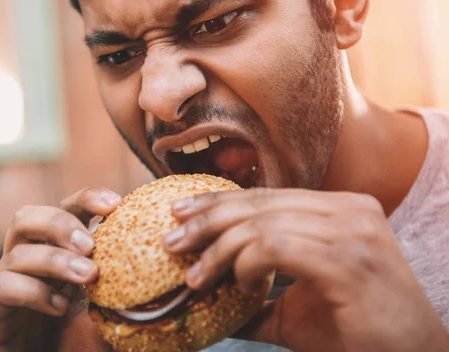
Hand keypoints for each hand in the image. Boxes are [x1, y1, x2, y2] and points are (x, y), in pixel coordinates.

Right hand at [0, 187, 120, 351]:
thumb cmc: (74, 342)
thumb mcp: (102, 306)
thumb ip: (118, 283)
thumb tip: (156, 257)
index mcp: (54, 252)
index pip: (63, 209)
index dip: (86, 198)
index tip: (116, 204)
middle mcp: (26, 262)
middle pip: (26, 217)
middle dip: (61, 223)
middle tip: (91, 245)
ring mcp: (5, 284)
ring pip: (17, 253)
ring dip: (56, 260)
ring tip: (87, 277)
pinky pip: (3, 287)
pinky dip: (34, 292)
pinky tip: (60, 308)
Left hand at [163, 188, 448, 351]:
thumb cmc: (356, 331)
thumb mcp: (299, 306)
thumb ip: (260, 295)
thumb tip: (212, 298)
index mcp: (339, 209)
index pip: (266, 196)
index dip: (219, 201)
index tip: (182, 212)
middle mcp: (347, 209)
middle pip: (259, 203)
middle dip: (207, 221)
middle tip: (171, 239)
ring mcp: (351, 230)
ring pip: (262, 225)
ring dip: (219, 251)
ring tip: (195, 276)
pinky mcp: (348, 259)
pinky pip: (277, 248)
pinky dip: (247, 265)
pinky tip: (240, 285)